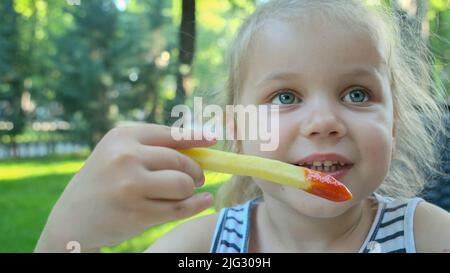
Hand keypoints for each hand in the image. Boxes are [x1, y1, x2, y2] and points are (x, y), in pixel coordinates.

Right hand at [35, 124, 215, 251]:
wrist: (72, 218)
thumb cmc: (103, 181)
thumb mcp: (118, 154)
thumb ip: (153, 148)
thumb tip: (201, 147)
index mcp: (122, 138)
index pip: (170, 135)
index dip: (196, 137)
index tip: (213, 140)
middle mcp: (125, 159)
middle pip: (180, 162)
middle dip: (195, 171)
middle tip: (197, 178)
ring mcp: (130, 187)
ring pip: (183, 186)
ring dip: (190, 190)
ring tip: (184, 192)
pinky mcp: (136, 214)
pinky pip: (179, 208)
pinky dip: (197, 205)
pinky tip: (204, 201)